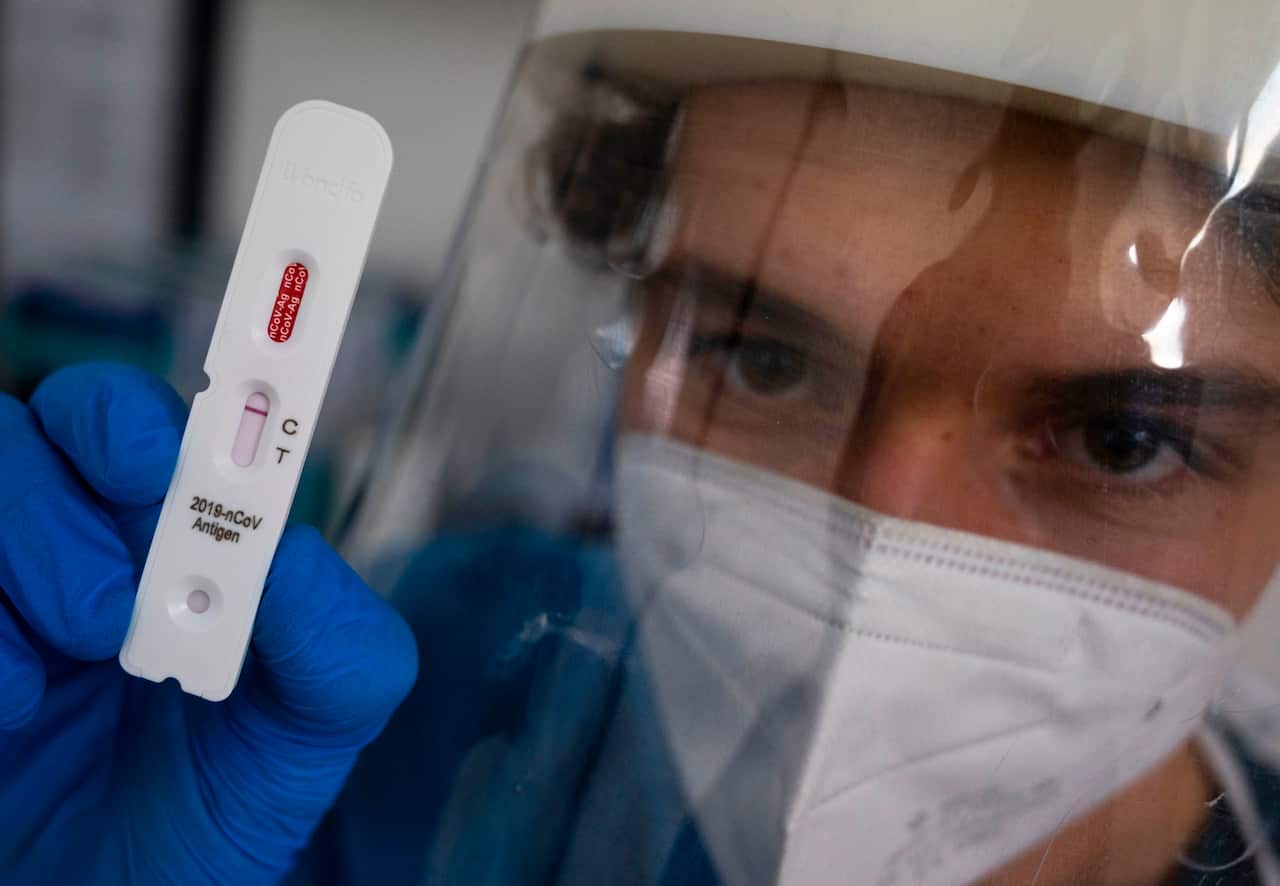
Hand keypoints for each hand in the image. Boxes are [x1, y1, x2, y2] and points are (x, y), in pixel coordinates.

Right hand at [0, 363, 417, 883]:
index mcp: (167, 537)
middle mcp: (70, 545)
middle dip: (56, 510)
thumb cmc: (222, 806)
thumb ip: (334, 635)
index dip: (131, 416)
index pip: (132, 423)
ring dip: (11, 571)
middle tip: (108, 618)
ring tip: (46, 688)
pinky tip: (8, 713)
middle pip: (25, 431)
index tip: (149, 467)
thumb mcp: (313, 727)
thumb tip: (291, 550)